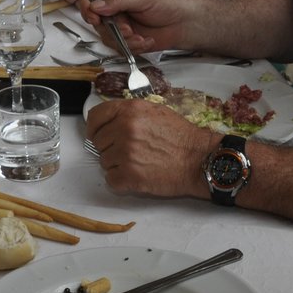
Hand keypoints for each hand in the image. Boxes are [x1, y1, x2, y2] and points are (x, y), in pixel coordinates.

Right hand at [79, 0, 193, 52]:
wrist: (184, 23)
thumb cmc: (168, 3)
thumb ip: (118, 0)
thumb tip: (96, 5)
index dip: (89, 10)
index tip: (96, 19)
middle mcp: (115, 9)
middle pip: (97, 22)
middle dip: (114, 29)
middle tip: (128, 30)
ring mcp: (120, 25)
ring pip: (107, 37)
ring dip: (124, 41)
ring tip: (140, 38)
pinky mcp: (127, 39)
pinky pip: (119, 48)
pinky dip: (133, 47)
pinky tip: (145, 41)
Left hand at [85, 99, 211, 198]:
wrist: (199, 159)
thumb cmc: (181, 136)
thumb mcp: (155, 111)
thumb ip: (129, 113)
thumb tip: (109, 121)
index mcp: (130, 110)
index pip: (95, 116)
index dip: (94, 127)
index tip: (96, 134)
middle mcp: (125, 129)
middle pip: (98, 142)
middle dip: (111, 148)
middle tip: (131, 152)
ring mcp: (126, 153)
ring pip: (104, 162)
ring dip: (117, 165)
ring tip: (139, 163)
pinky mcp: (129, 175)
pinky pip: (111, 179)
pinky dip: (121, 181)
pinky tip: (137, 176)